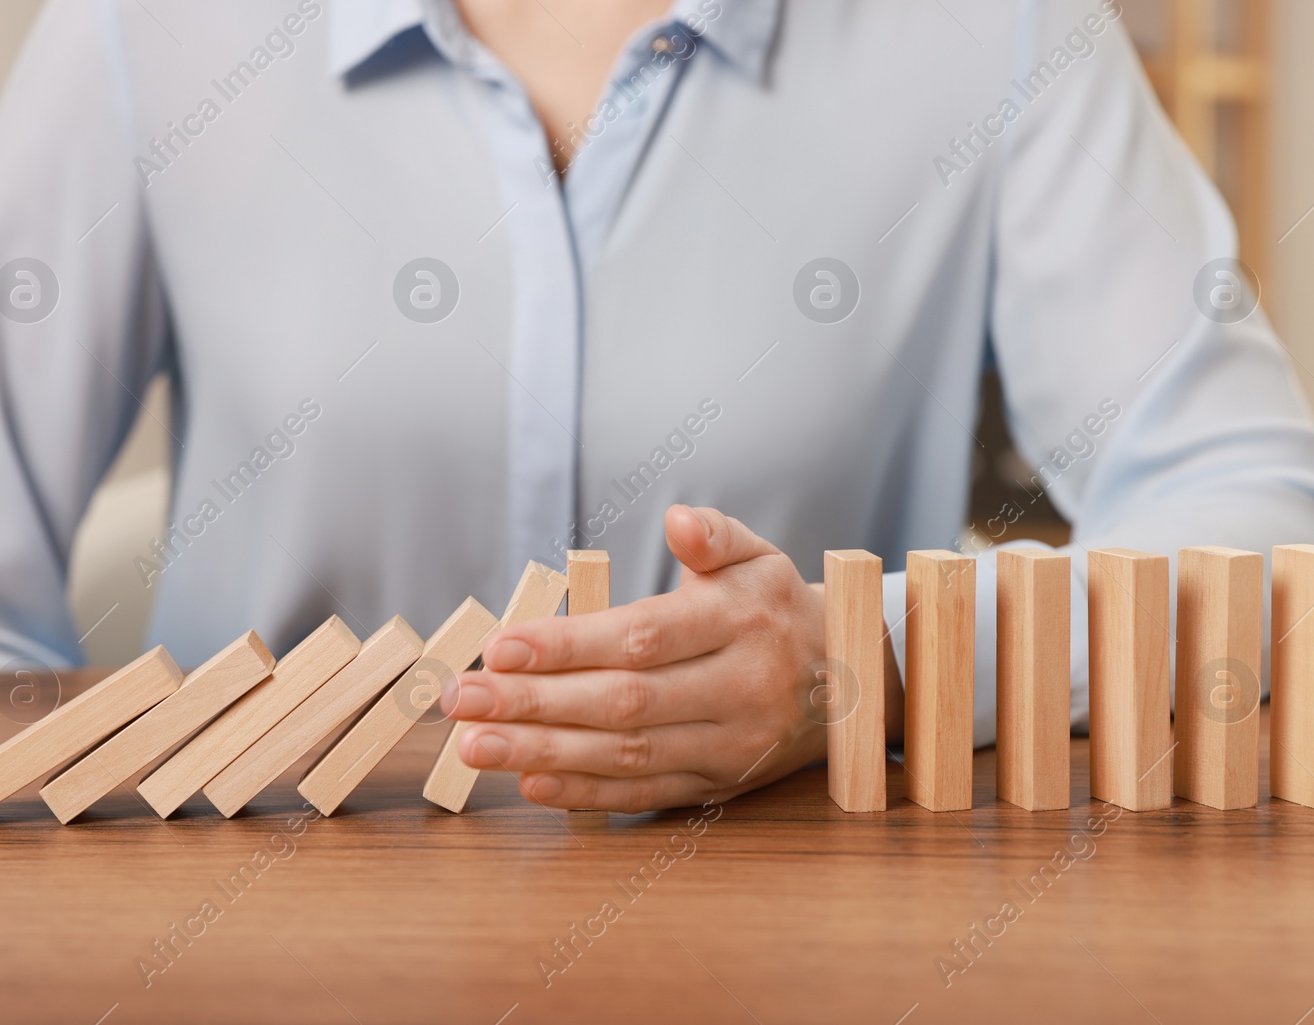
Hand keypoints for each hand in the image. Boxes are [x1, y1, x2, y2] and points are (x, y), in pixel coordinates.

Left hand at [442, 505, 899, 812]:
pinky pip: (646, 794)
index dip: (569, 646)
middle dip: (535, 704)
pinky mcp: (720, 786)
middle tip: (462, 699)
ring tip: (474, 746)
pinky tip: (529, 782)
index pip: (644, 638)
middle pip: (625, 701)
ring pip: (629, 754)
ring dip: (544, 753)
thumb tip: (677, 519)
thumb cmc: (778, 610)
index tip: (500, 649)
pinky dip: (585, 792)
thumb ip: (716, 534)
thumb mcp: (761, 557)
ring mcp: (731, 745)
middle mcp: (741, 688)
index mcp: (744, 622)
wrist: (851, 684)